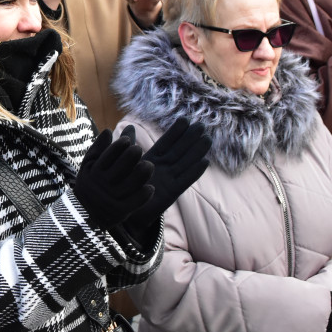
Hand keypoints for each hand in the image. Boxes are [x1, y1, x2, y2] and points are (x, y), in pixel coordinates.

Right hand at [74, 129, 154, 228]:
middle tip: (138, 150)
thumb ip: (98, 148)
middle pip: (125, 164)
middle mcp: (104, 184)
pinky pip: (138, 200)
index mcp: (95, 171)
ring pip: (135, 181)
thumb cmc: (89, 184)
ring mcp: (113, 198)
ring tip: (148, 165)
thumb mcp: (88, 166)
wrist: (83, 215)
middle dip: (135, 153)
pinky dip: (146, 192)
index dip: (122, 143)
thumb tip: (109, 130)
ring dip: (145, 171)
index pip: (112, 152)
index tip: (127, 140)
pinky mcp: (122, 211)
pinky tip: (149, 187)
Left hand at [122, 119, 209, 238]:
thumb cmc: (126, 187)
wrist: (125, 212)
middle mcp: (163, 169)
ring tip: (207, 139)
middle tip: (201, 125)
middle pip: (179, 151)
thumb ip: (128, 145)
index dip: (175, 132)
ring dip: (196, 152)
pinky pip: (185, 181)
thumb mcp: (125, 162)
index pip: (166, 143)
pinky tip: (205, 162)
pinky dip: (194, 172)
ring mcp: (169, 180)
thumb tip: (128, 125)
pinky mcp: (172, 193)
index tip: (185, 119)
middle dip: (190, 138)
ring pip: (185, 163)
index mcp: (152, 160)